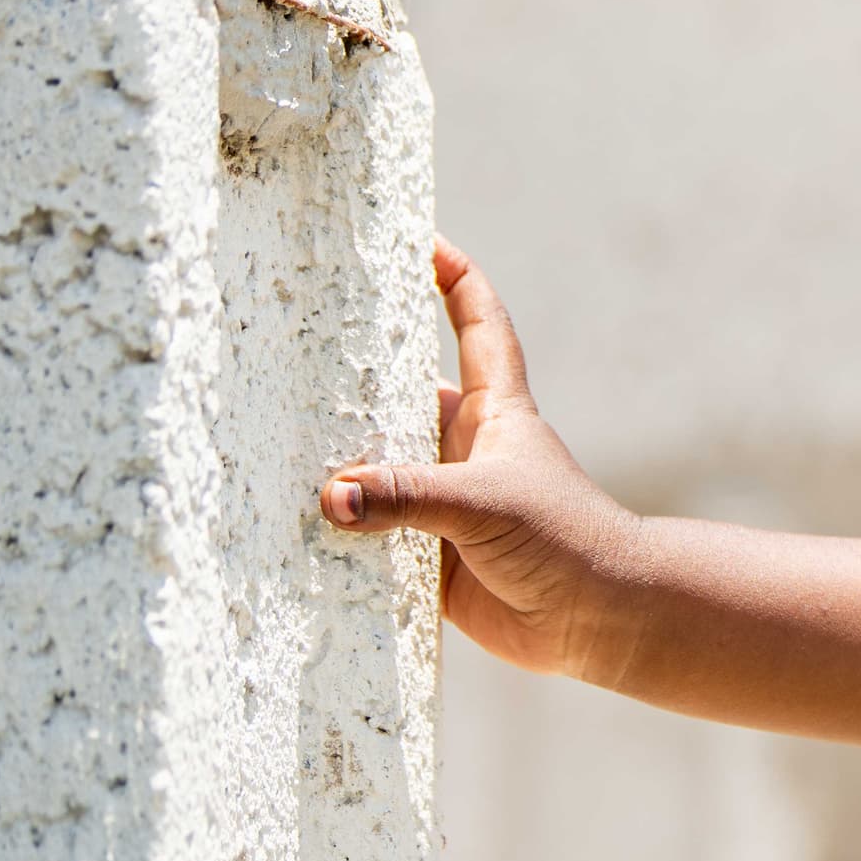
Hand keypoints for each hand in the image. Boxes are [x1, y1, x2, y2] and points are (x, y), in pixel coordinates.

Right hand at [320, 240, 642, 679]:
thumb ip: (409, 495)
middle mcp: (462, 449)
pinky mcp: (426, 556)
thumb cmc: (564, 540)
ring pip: (376, 467)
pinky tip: (283, 526)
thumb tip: (333, 495)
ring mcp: (441, 502)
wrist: (597, 621)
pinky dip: (335, 532)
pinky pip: (369, 535)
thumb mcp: (485, 503)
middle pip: (400, 395)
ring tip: (263, 440)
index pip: (476, 328)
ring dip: (334, 461)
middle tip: (290, 346)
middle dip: (354, 374)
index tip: (425, 239)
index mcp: (493, 414)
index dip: (456, 280)